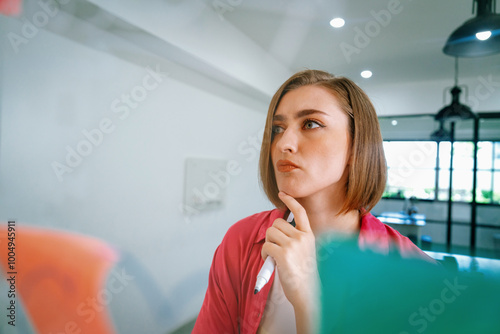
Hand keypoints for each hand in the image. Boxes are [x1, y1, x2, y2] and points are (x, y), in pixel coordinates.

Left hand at [261, 192, 317, 312]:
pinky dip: (265, 254)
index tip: (282, 193)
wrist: (308, 293)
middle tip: (276, 248)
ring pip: (270, 233)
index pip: (300, 211)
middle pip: (277, 223)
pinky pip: (266, 246)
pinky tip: (271, 262)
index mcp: (309, 235)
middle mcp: (302, 237)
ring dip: (268, 244)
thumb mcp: (306, 252)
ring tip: (274, 257)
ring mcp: (293, 245)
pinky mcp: (283, 254)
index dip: (290, 200)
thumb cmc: (304, 275)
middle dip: (272, 234)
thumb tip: (278, 230)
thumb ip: (296, 239)